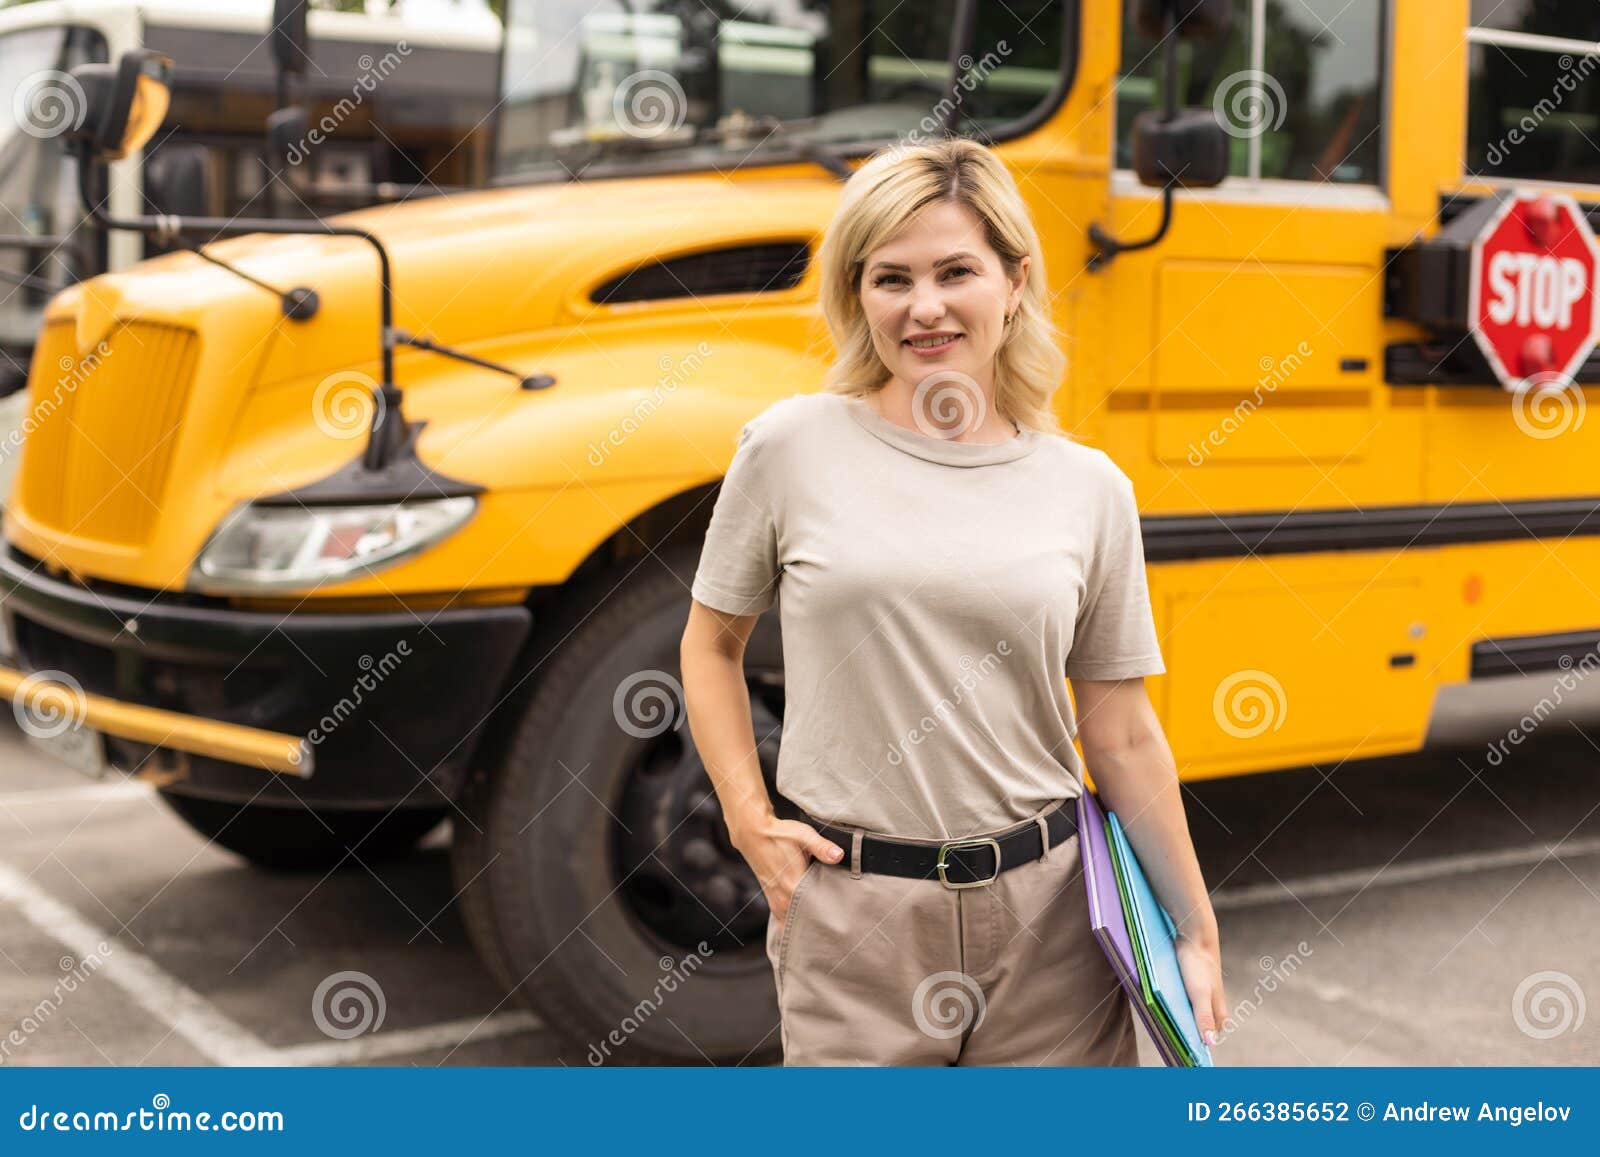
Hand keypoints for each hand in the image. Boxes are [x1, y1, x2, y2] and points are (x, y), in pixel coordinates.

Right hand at [730, 815, 843, 924]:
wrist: (753, 833)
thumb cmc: (779, 834)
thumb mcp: (804, 835)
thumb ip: (822, 847)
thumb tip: (839, 855)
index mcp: (793, 885)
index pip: (816, 910)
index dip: (830, 912)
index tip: (840, 911)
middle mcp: (783, 897)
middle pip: (806, 919)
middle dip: (820, 919)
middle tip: (833, 915)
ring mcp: (775, 900)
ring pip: (793, 922)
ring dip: (805, 920)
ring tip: (820, 917)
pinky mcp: (771, 898)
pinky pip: (783, 918)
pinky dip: (793, 919)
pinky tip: (803, 916)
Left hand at [1175, 929, 1226, 1050]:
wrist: (1194, 936)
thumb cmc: (1198, 966)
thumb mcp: (1199, 994)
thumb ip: (1204, 1017)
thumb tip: (1210, 1044)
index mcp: (1218, 1012)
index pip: (1210, 1039)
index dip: (1199, 1049)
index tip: (1185, 1060)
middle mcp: (1214, 1006)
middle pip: (1203, 1029)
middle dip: (1191, 1038)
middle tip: (1174, 1048)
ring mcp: (1205, 994)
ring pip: (1194, 1015)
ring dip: (1184, 1023)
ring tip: (1168, 1032)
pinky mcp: (1194, 984)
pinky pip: (1187, 1002)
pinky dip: (1179, 1009)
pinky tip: (1167, 1008)